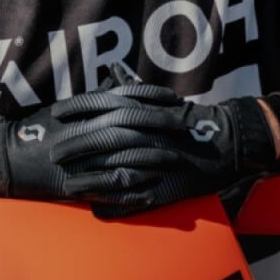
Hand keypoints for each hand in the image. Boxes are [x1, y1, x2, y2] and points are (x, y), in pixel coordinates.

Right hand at [0, 100, 165, 203]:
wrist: (2, 157)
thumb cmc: (31, 132)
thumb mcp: (62, 110)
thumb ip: (90, 101)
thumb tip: (116, 86)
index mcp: (83, 110)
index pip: (125, 97)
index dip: (153, 97)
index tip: (175, 99)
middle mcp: (85, 129)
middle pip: (132, 122)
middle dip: (161, 123)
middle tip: (184, 126)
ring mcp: (81, 157)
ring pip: (126, 153)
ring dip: (154, 155)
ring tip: (176, 157)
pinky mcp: (75, 184)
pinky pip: (110, 186)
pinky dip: (133, 187)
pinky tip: (152, 188)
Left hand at [53, 83, 276, 215]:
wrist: (225, 143)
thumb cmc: (187, 121)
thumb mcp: (162, 101)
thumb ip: (134, 90)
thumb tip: (111, 72)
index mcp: (147, 109)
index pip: (105, 104)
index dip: (78, 107)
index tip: (56, 113)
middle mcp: (151, 132)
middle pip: (106, 137)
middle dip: (77, 145)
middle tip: (54, 154)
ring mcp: (159, 161)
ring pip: (118, 169)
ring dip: (89, 178)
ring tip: (66, 185)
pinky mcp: (167, 187)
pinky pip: (137, 197)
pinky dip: (114, 202)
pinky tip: (94, 207)